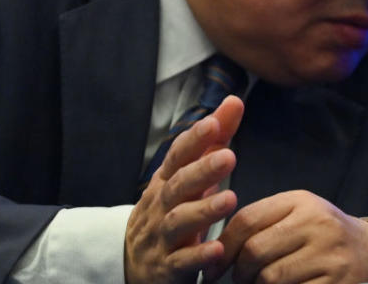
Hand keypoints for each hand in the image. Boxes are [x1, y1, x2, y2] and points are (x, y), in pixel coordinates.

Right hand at [125, 95, 244, 283]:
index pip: (177, 156)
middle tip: (229, 157)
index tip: (213, 122)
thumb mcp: (188, 175)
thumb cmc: (169, 211)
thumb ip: (213, 140)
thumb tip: (233, 101)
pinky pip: (181, 262)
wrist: (133, 265)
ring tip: (230, 200)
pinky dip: (198, 256)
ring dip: (203, 210)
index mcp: (166, 182)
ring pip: (178, 222)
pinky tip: (218, 249)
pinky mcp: (166, 268)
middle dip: (202, 170)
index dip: (194, 140)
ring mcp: (161, 238)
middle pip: (177, 185)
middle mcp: (159, 206)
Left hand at [206, 190, 367, 283]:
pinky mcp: (337, 281)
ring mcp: (329, 254)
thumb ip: (263, 222)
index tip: (213, 267)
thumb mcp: (298, 213)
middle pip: (255, 251)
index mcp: (301, 201)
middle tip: (241, 279)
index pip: (248, 219)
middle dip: (240, 271)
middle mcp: (317, 223)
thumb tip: (217, 251)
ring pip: (270, 277)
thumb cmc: (322, 233)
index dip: (223, 247)